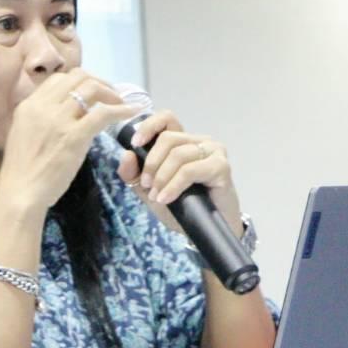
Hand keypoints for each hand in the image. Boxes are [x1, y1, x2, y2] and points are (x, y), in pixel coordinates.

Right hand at [0, 70, 140, 211]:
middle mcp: (42, 107)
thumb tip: (63, 113)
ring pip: (91, 89)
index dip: (80, 82)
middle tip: (111, 96)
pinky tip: (131, 113)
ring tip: (121, 104)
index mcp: (28, 106)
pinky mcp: (74, 135)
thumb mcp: (23, 134)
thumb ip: (40, 119)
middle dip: (98, 82)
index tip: (92, 94)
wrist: (19, 192)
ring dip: (111, 93)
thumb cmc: (22, 171)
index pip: (59, 79)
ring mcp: (58, 120)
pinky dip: (121, 110)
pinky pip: (103, 113)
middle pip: (77, 76)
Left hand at [115, 110, 243, 234]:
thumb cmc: (179, 206)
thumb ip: (134, 173)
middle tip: (147, 185)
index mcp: (182, 141)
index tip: (135, 143)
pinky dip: (173, 185)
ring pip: (178, 154)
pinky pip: (190, 170)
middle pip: (168, 139)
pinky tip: (166, 198)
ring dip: (161, 178)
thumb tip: (126, 154)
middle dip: (151, 163)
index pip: (167, 118)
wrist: (202, 228)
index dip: (149, 126)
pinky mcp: (221, 166)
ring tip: (157, 196)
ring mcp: (213, 151)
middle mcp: (199, 141)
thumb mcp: (149, 190)